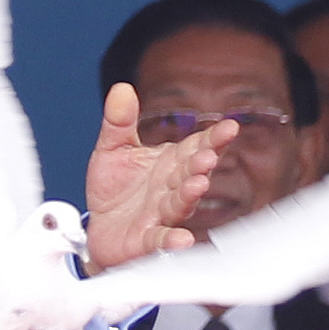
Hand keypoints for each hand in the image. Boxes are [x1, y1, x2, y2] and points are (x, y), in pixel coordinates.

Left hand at [82, 81, 236, 268]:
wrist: (98, 227)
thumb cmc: (114, 188)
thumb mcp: (112, 149)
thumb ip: (119, 122)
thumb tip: (121, 89)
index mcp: (172, 162)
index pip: (197, 146)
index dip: (214, 138)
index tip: (230, 126)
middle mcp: (173, 187)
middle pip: (192, 173)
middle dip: (201, 164)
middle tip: (207, 156)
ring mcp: (162, 214)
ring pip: (181, 204)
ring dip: (190, 195)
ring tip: (198, 184)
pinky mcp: (148, 239)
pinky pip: (162, 239)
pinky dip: (172, 240)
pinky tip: (182, 239)